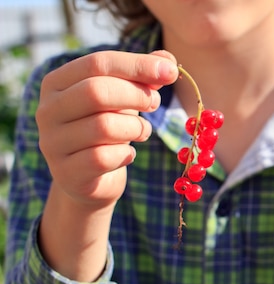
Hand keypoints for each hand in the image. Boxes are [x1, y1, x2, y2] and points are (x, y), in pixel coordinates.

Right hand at [36, 50, 178, 208]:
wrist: (92, 178)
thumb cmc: (108, 128)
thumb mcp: (124, 98)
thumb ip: (143, 76)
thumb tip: (168, 59)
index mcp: (57, 83)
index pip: (97, 63)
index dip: (137, 65)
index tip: (170, 72)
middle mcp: (47, 110)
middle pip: (96, 92)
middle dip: (136, 95)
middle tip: (155, 103)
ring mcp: (53, 143)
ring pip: (103, 127)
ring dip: (135, 127)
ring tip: (143, 130)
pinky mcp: (67, 172)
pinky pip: (103, 158)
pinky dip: (126, 155)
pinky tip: (128, 154)